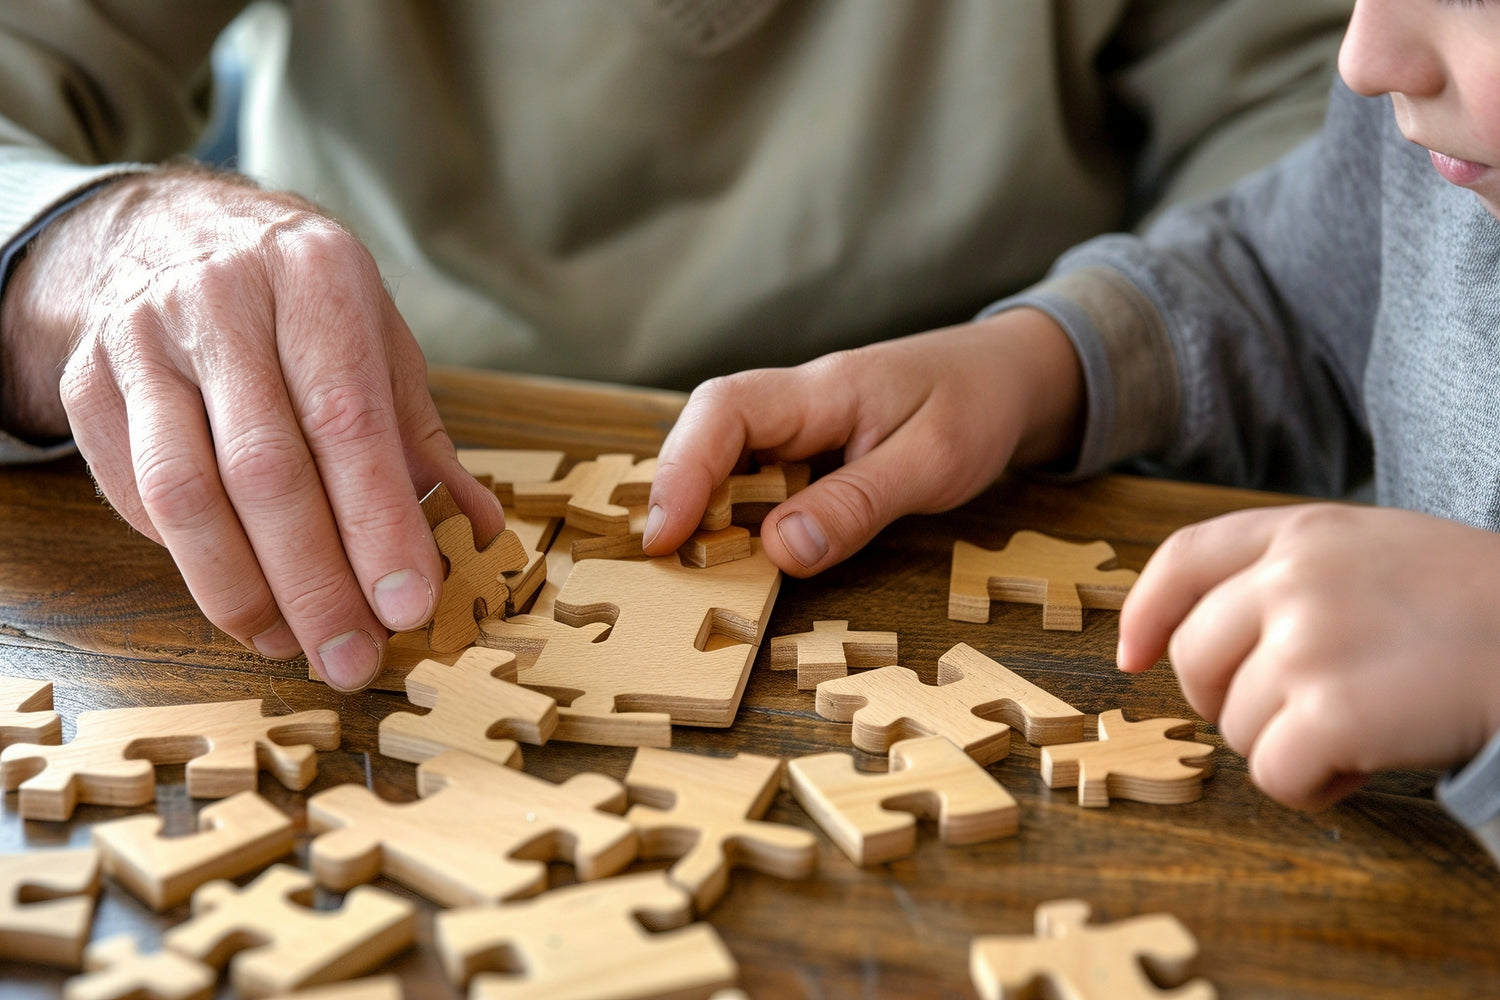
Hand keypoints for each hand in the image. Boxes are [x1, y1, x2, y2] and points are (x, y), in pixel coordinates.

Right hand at [0, 166, 503, 689]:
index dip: (379, 525)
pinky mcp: (88, 383)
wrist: (168, 229)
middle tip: (352, 658)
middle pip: (265, 470)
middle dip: (315, 583)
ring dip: (242, 590)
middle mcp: (223, 301)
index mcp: (316, 279)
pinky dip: (188, 561)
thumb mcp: (377, 339)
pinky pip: (134, 495)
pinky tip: (240, 595)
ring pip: (184, 493)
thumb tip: (478, 532)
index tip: (407, 606)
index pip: (349, 423)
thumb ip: (423, 438)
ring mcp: (143, 341)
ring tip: (292, 644)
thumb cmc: (300, 302)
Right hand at [643, 310, 1083, 574]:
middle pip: (707, 432)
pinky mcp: (809, 449)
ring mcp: (799, 425)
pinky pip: (757, 477)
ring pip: (726, 458)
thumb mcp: (933, 464)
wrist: (1013, 376)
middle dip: (678, 493)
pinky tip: (747, 551)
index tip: (666, 536)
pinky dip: (741, 513)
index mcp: (823, 389)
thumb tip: (780, 551)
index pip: (725, 411)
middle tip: (670, 562)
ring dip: (706, 508)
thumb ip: (857, 505)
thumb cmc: (979, 407)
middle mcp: (797, 401)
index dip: (682, 471)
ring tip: (700, 565)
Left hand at [1118, 503, 1499, 809]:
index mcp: (1302, 533)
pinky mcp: (1331, 714)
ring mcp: (1308, 644)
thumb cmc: (1473, 608)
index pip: (1184, 559)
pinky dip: (1312, 786)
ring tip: (1362, 726)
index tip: (1133, 654)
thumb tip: (1195, 638)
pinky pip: (1274, 774)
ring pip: (1234, 726)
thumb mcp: (1376, 551)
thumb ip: (1291, 573)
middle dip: (1231, 701)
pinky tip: (1364, 765)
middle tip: (1302, 711)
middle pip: (1196, 660)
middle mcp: (1292, 579)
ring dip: (1287, 744)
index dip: (1146, 612)